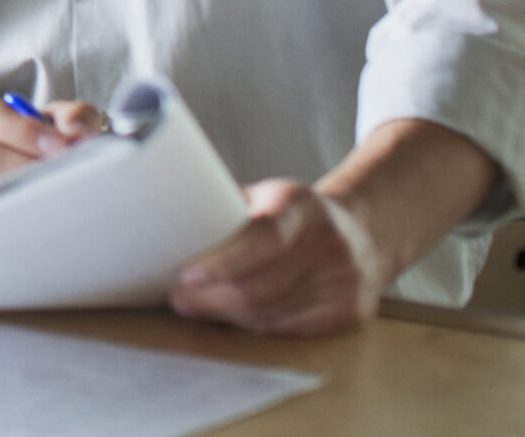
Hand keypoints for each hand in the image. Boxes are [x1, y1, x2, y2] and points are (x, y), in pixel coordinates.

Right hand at [0, 88, 107, 212]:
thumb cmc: (16, 137)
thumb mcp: (41, 115)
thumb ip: (69, 115)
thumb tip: (76, 131)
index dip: (23, 131)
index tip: (59, 145)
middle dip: (30, 166)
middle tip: (63, 171)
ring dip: (27, 192)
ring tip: (53, 188)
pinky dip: (19, 214)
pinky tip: (38, 207)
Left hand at [171, 180, 389, 336]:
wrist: (362, 233)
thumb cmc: (293, 216)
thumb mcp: (264, 196)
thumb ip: (223, 206)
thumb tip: (161, 214)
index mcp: (301, 204)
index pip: (263, 238)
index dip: (222, 262)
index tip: (185, 274)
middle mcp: (330, 241)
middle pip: (261, 286)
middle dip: (210, 298)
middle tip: (178, 298)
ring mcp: (346, 279)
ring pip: (271, 313)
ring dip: (226, 316)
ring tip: (195, 308)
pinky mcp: (352, 312)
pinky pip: (290, 329)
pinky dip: (255, 327)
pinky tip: (233, 319)